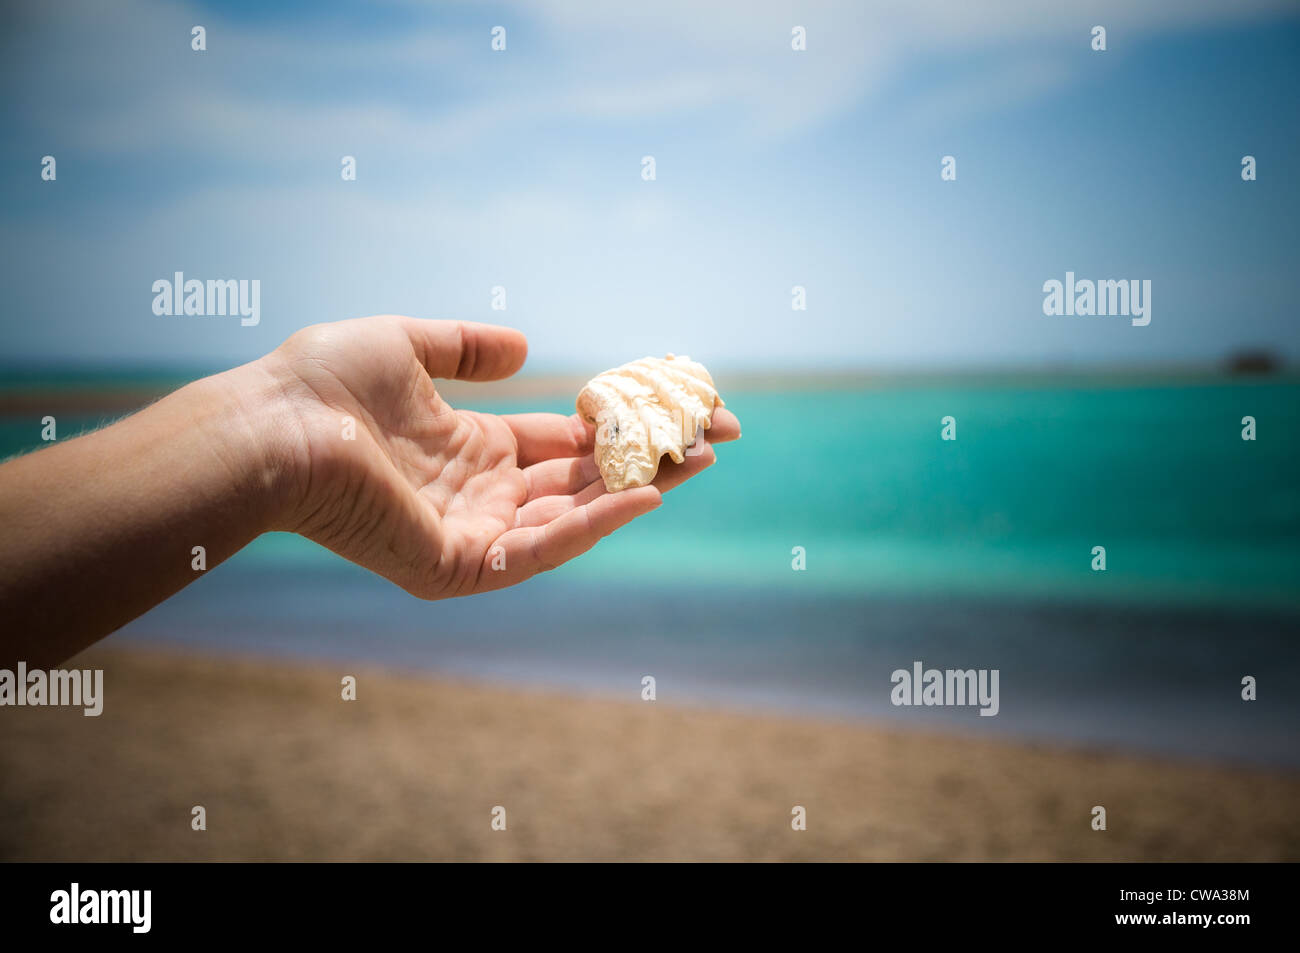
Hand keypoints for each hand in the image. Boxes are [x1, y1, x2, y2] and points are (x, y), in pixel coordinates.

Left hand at [261, 315, 739, 598]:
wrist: (270, 426)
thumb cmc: (321, 383)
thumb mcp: (406, 345)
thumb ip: (465, 346)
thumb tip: (524, 348)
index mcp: (471, 448)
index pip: (562, 443)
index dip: (619, 427)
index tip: (674, 408)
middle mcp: (480, 495)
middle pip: (581, 482)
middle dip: (648, 461)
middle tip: (714, 437)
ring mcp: (471, 535)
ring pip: (572, 517)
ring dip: (637, 491)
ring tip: (699, 461)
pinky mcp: (458, 566)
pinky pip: (540, 550)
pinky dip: (593, 524)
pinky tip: (643, 495)